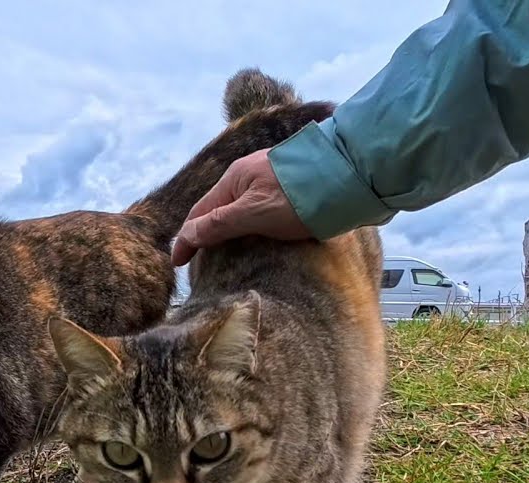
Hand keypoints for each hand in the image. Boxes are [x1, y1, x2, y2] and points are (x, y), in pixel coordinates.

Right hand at [171, 150, 312, 265]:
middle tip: (197, 261)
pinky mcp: (293, 186)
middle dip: (205, 232)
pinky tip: (256, 235)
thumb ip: (218, 225)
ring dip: (228, 228)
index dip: (186, 239)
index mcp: (234, 178)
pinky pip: (261, 207)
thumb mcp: (253, 214)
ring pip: (241, 207)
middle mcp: (250, 174)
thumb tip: (186, 236)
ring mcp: (272, 178)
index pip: (200, 213)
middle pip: (219, 208)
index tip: (177, 263)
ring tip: (223, 253)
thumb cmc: (300, 197)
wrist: (351, 175)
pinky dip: (249, 224)